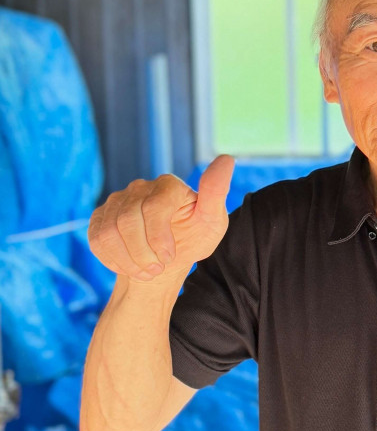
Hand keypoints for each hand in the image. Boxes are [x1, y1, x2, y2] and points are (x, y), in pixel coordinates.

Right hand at [87, 155, 234, 283]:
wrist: (166, 259)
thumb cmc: (193, 236)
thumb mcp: (212, 221)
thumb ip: (216, 192)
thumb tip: (227, 159)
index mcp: (168, 184)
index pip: (153, 207)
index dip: (158, 237)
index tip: (169, 257)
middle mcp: (140, 188)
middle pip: (127, 221)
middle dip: (143, 253)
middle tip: (157, 269)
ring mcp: (117, 201)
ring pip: (108, 233)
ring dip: (128, 260)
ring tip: (147, 271)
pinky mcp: (100, 217)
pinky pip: (96, 240)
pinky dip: (114, 261)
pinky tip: (131, 266)